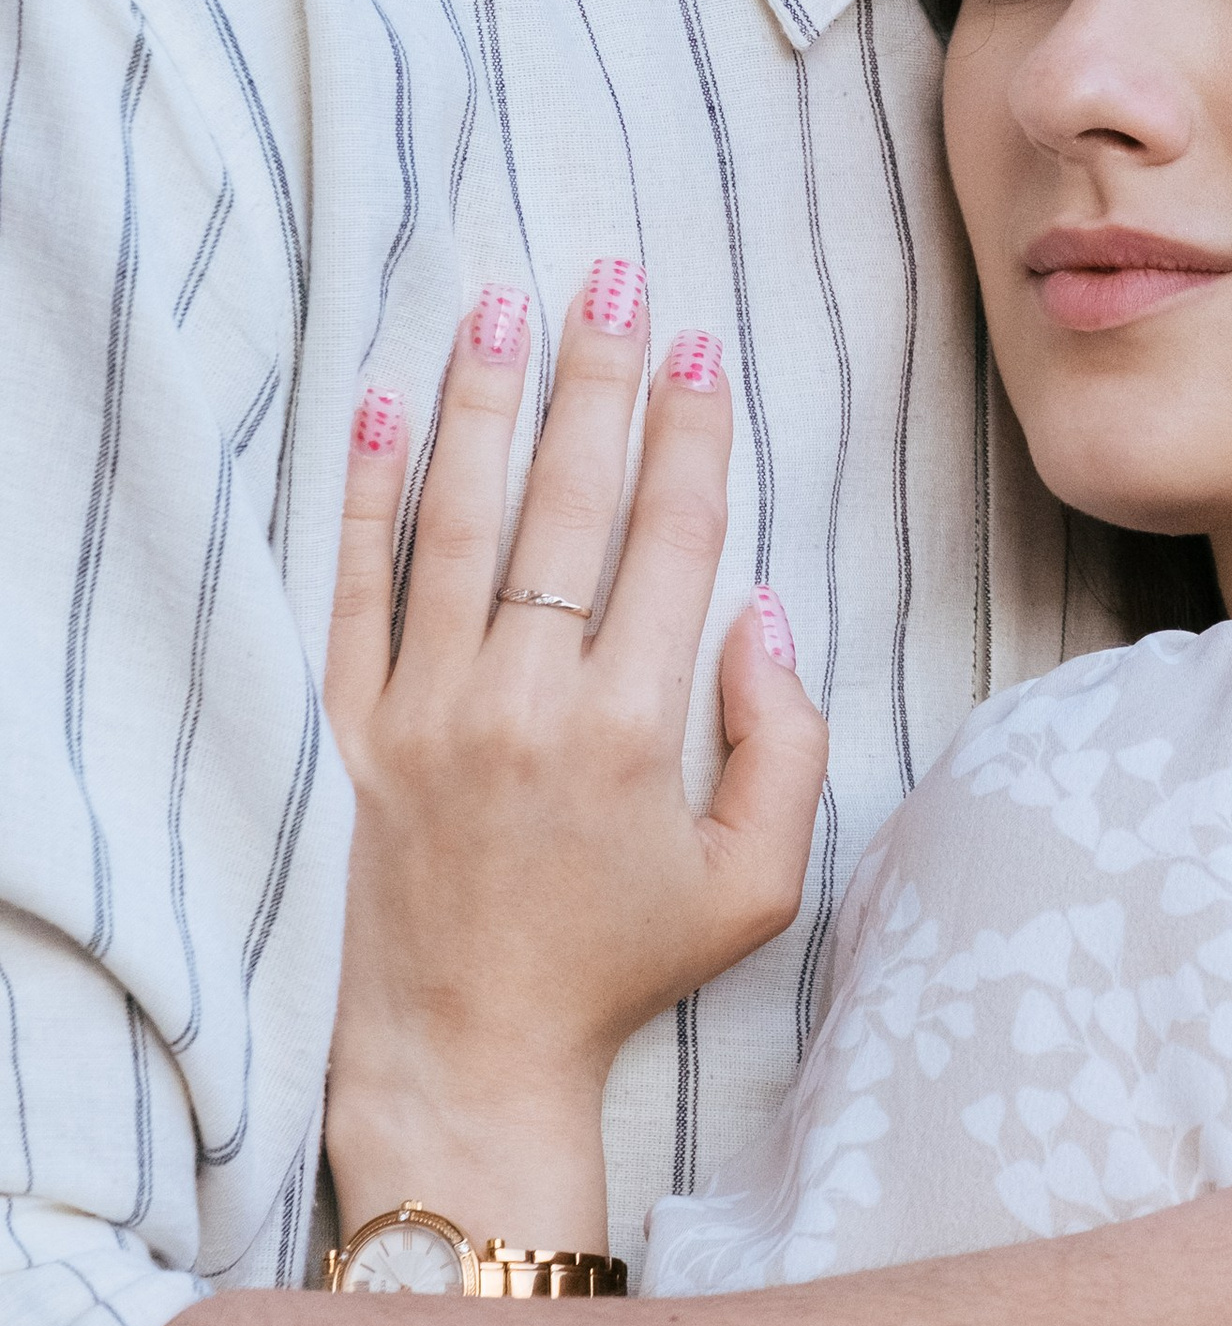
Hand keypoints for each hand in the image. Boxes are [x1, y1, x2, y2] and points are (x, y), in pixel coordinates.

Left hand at [324, 262, 824, 1248]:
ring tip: (500, 307)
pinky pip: (355, 591)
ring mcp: (429, 711)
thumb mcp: (756, 878)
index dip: (692, 436)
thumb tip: (758, 609)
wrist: (468, 1047)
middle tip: (608, 278)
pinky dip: (365, 495)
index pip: (671, 541)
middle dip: (595, 381)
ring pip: (456, 524)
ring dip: (482, 404)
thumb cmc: (623, 961)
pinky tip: (382, 407)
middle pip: (566, 505)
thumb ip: (783, 741)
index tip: (701, 348)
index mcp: (632, 731)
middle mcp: (525, 704)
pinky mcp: (358, 730)